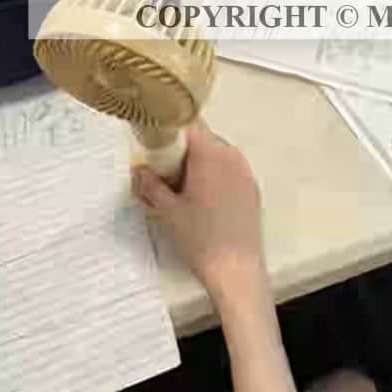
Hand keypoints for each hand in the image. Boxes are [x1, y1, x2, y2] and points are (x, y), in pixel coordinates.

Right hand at [133, 123, 262, 298]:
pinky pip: (229, 170)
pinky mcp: (252, 189)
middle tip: (162, 170)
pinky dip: (214, 176)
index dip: (170, 127)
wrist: (237, 269)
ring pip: (217, 154)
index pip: (189, 123)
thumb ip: (150, 185)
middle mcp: (232, 156)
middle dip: (182, 149)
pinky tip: (202, 200)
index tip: (154, 140)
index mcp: (211, 154)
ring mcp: (246, 172)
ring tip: (180, 188)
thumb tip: (139, 170)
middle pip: (203, 138)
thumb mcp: (168, 211)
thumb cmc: (200, 237)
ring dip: (198, 163)